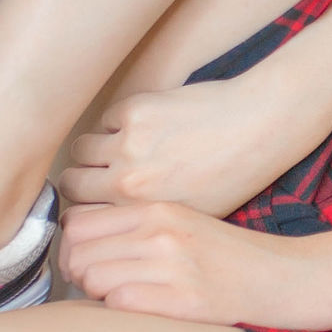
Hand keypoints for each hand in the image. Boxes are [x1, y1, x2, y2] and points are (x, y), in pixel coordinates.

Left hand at [57, 200, 331, 327]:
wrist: (284, 277)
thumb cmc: (229, 256)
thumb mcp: (182, 223)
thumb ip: (134, 227)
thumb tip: (78, 246)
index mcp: (158, 209)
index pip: (78, 222)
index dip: (71, 247)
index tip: (87, 262)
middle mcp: (162, 231)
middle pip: (77, 252)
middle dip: (78, 274)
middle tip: (100, 286)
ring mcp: (173, 265)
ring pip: (92, 278)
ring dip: (98, 295)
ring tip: (123, 297)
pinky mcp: (184, 299)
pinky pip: (119, 302)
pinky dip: (120, 310)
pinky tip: (142, 309)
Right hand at [61, 77, 324, 217]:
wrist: (260, 124)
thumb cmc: (233, 173)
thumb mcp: (190, 214)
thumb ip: (145, 218)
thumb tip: (108, 222)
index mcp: (143, 213)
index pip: (81, 216)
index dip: (84, 208)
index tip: (89, 203)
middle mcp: (130, 181)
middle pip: (70, 182)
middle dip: (82, 179)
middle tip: (98, 174)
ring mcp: (129, 143)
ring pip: (81, 148)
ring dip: (96, 149)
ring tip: (122, 149)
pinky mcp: (135, 109)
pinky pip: (106, 119)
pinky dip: (118, 123)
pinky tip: (147, 126)